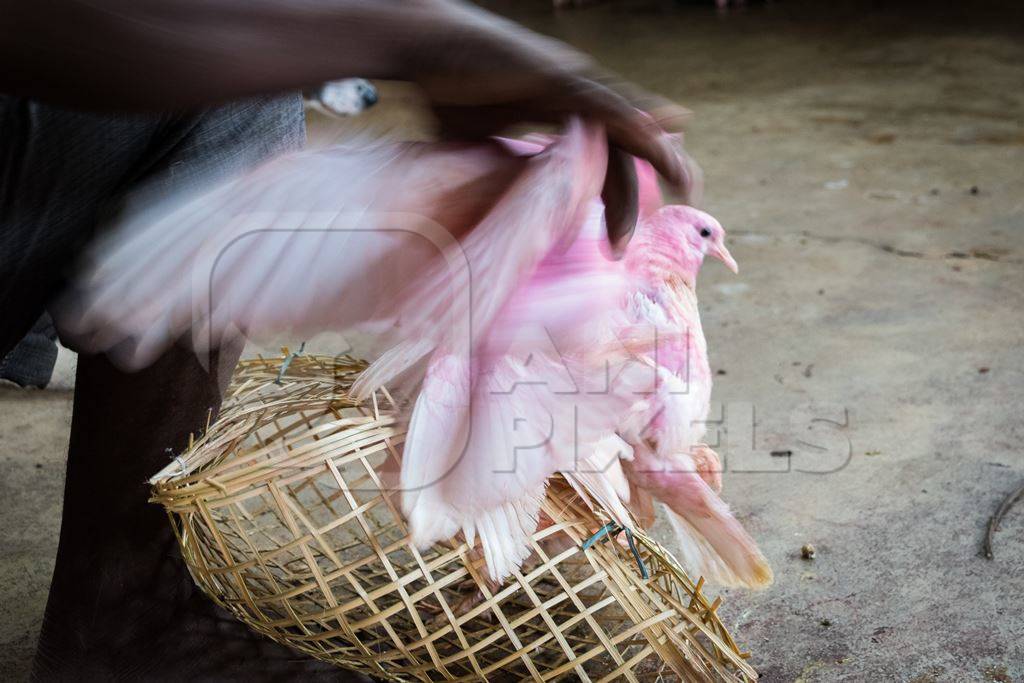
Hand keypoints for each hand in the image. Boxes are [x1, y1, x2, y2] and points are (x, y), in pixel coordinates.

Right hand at [405, 1, 699, 249]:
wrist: (425, 44)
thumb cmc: (447, 89)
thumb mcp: (479, 145)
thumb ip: (499, 171)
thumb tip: (497, 209)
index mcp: (560, 117)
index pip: (602, 162)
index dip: (617, 199)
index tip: (621, 243)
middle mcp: (573, 97)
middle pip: (626, 142)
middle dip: (660, 171)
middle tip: (689, 201)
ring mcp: (567, 81)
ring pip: (624, 120)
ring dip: (658, 150)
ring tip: (686, 180)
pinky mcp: (554, 72)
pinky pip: (598, 98)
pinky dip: (629, 113)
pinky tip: (657, 130)